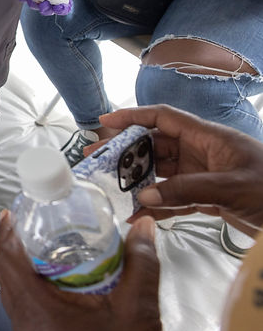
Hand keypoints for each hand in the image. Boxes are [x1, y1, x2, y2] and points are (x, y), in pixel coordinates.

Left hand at [0, 210, 166, 330]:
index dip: (7, 233)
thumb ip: (140, 263)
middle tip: (31, 226)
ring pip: (13, 292)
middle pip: (5, 274)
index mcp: (38, 311)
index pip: (6, 261)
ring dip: (23, 268)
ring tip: (44, 249)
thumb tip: (141, 229)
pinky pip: (24, 308)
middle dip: (15, 246)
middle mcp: (25, 325)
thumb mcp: (138, 308)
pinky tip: (56, 283)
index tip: (13, 214)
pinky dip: (32, 289)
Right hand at [102, 105, 262, 235]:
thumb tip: (143, 195)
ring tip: (111, 188)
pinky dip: (156, 205)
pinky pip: (175, 198)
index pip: (163, 118)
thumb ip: (187, 190)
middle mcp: (203, 153)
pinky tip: (138, 213)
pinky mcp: (209, 199)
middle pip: (156, 145)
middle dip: (126, 152)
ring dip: (138, 181)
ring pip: (162, 173)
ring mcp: (205, 176)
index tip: (105, 122)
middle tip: (97, 160)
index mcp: (208, 138)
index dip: (132, 116)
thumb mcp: (232, 187)